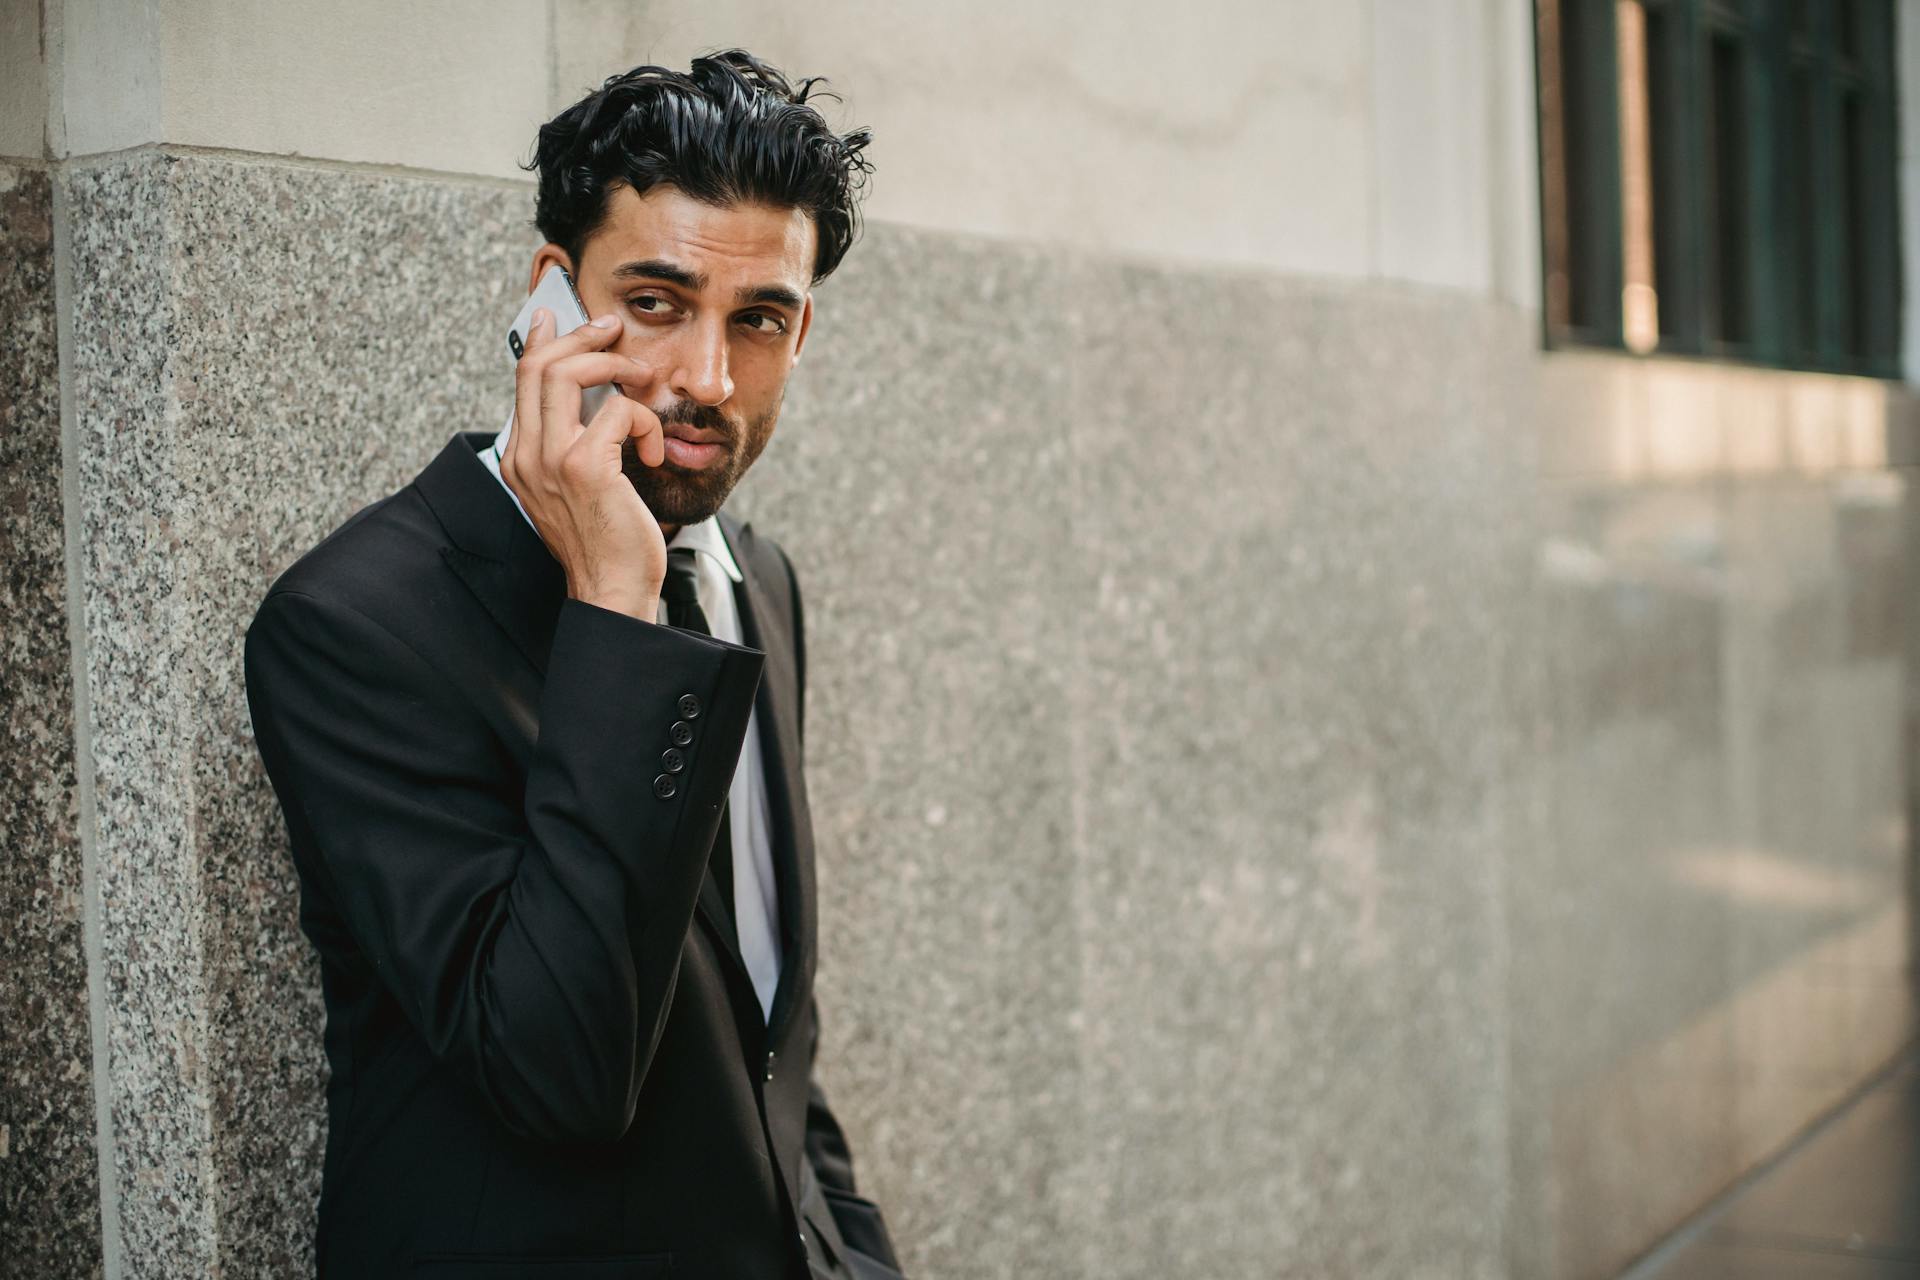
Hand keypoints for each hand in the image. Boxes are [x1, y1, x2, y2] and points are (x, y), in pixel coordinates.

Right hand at [501, 308, 667, 620]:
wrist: (611, 589)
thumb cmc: (605, 540)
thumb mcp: (578, 487)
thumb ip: (573, 446)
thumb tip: (594, 403)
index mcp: (521, 458)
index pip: (523, 381)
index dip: (543, 342)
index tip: (557, 316)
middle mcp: (527, 456)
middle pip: (540, 365)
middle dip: (582, 337)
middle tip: (614, 330)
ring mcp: (552, 460)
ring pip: (568, 375)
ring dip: (615, 366)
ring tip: (642, 381)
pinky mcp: (586, 467)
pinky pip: (618, 411)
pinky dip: (645, 422)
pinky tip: (654, 452)